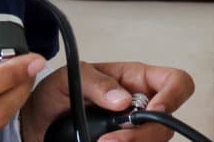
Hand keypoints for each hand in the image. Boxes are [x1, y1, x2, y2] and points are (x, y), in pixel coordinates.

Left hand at [21, 61, 195, 141]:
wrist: (37, 121)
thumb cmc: (57, 93)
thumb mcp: (71, 77)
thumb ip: (97, 84)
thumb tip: (123, 99)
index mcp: (136, 80)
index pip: (176, 82)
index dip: (173, 96)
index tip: (153, 112)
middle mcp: (141, 106)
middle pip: (167, 123)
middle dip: (143, 134)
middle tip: (113, 139)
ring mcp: (133, 130)